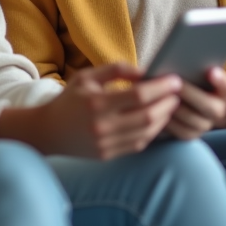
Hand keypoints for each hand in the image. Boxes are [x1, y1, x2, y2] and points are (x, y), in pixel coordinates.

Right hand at [6, 63, 181, 159]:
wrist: (48, 132)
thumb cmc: (70, 99)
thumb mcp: (87, 76)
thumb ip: (116, 69)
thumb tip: (145, 72)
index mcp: (97, 103)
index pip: (138, 95)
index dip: (161, 87)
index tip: (175, 80)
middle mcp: (102, 126)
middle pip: (147, 116)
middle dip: (168, 104)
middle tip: (178, 93)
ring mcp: (106, 144)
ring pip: (146, 133)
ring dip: (163, 118)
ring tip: (171, 105)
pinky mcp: (108, 155)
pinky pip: (138, 144)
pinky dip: (152, 132)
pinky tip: (157, 119)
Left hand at [165, 67, 225, 139]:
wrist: (184, 97)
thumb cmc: (189, 77)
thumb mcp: (196, 70)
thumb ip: (196, 66)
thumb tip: (189, 57)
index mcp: (225, 92)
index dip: (221, 81)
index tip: (211, 71)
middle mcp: (220, 110)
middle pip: (210, 106)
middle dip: (191, 94)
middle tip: (176, 84)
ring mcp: (206, 124)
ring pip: (195, 120)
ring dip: (179, 109)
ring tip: (164, 97)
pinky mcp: (191, 134)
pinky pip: (182, 132)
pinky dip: (171, 122)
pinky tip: (160, 110)